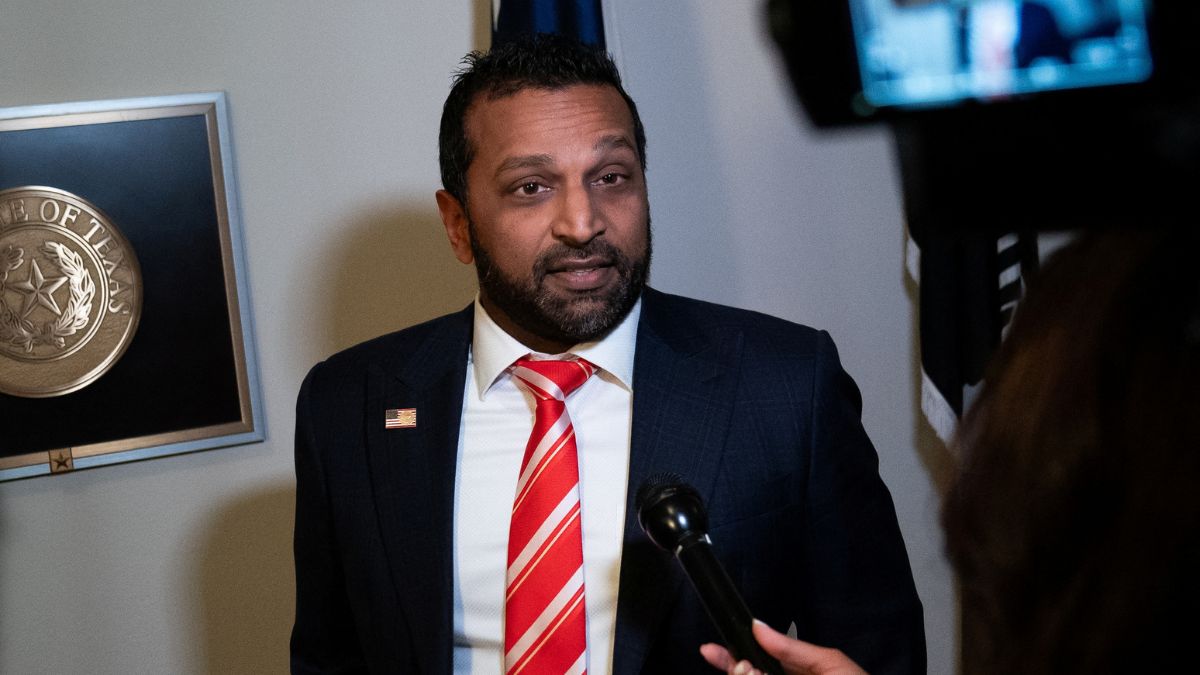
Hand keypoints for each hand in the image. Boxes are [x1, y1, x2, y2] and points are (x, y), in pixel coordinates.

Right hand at [700, 619, 867, 674]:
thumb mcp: (830, 665)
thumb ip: (792, 649)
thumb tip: (757, 626)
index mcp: (795, 673)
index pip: (755, 663)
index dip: (730, 657)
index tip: (710, 650)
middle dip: (737, 669)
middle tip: (738, 667)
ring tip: (755, 672)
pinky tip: (756, 674)